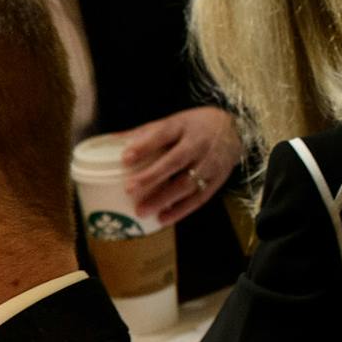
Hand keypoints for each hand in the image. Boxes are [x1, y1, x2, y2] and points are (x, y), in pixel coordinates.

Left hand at [122, 107, 242, 225]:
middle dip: (152, 176)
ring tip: (141, 211)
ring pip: (188, 182)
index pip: (164, 133)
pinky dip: (182, 210)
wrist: (233, 129)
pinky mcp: (219, 178)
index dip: (145, 145)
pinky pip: (200, 196)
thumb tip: (107, 141)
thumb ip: (142, 134)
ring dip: (164, 199)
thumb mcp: (171, 122)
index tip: (125, 158)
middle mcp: (199, 143)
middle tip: (129, 189)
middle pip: (176, 160)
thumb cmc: (192, 127)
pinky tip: (163, 218)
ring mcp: (211, 162)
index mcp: (184, 125)